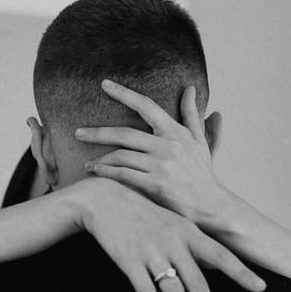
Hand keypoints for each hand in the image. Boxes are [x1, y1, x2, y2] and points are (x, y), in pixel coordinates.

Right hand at [72, 178, 265, 291]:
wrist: (105, 200)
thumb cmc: (142, 212)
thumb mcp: (172, 221)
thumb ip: (192, 243)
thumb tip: (214, 266)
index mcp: (187, 231)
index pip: (220, 255)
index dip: (241, 272)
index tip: (260, 288)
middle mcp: (173, 242)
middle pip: (198, 283)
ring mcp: (151, 251)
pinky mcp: (129, 261)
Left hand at [76, 79, 225, 225]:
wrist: (212, 207)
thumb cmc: (203, 175)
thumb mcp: (200, 141)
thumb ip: (191, 114)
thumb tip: (190, 88)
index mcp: (175, 132)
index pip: (146, 106)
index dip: (124, 93)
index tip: (104, 84)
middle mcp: (168, 145)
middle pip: (124, 133)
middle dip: (97, 132)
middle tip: (78, 132)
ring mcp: (162, 165)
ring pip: (121, 156)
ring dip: (100, 159)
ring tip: (87, 164)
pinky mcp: (156, 185)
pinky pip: (124, 175)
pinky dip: (107, 173)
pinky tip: (97, 173)